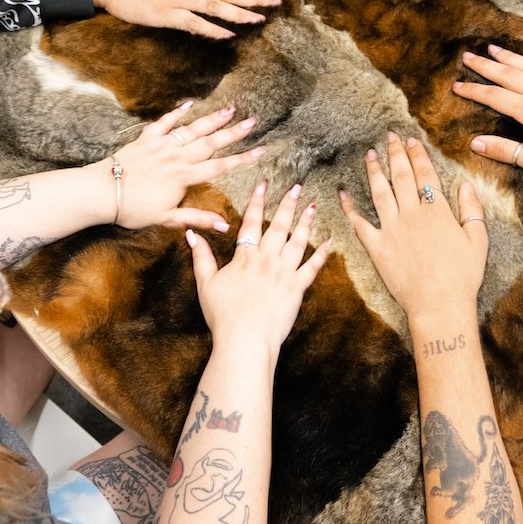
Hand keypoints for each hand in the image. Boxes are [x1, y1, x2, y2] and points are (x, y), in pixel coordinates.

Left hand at [102, 101, 262, 229]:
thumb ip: (197, 219)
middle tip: (253, 122)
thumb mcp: (167, 218)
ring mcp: (162, 145)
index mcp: (184, 177)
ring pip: (193, 130)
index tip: (260, 151)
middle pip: (211, 143)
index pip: (220, 167)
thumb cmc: (133, 208)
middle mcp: (177, 157)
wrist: (103, 192)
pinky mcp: (147, 139)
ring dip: (212, 120)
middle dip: (233, 133)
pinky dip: (178, 112)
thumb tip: (223, 225)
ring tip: (231, 109)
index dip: (242, 159)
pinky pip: (165, 122)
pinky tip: (190, 104)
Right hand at [186, 182, 330, 358]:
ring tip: (314, 205)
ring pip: (298, 241)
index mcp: (245, 257)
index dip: (257, 201)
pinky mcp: (297, 289)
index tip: (263, 184)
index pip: (252, 222)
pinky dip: (322, 254)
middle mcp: (267, 260)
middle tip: (297, 187)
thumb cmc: (223, 315)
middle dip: (288, 204)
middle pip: (279, 225)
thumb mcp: (205, 284)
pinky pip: (313, 267)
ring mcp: (284, 273)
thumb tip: (192, 234)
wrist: (245, 339)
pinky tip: (330, 241)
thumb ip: (201, 257)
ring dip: (306, 222)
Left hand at [339, 134, 487, 318]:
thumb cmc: (462, 276)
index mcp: (437, 211)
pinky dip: (349, 208)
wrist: (439, 305)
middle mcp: (412, 214)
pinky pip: (359, 224)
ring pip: (379, 192)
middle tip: (388, 137)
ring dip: (373, 171)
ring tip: (369, 155)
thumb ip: (472, 210)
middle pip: (400, 176)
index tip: (411, 141)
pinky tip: (342, 194)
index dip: (417, 155)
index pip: (425, 174)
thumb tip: (466, 186)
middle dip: (394, 154)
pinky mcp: (377, 247)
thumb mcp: (478, 240)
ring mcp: (392, 229)